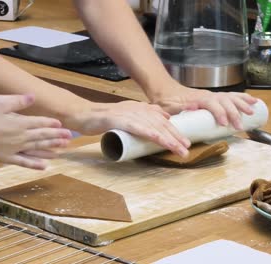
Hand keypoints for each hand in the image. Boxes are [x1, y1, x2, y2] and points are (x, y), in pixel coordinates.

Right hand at [0, 94, 71, 168]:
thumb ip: (18, 100)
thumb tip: (32, 96)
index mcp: (20, 123)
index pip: (40, 123)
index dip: (51, 123)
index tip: (61, 124)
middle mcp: (21, 136)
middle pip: (43, 136)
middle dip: (57, 136)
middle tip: (70, 137)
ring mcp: (16, 148)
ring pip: (38, 148)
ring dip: (51, 148)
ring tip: (63, 149)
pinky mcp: (8, 157)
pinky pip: (25, 161)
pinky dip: (35, 164)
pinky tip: (44, 166)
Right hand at [73, 101, 190, 156]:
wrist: (83, 114)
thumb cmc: (104, 119)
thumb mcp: (127, 115)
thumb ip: (144, 116)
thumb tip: (164, 117)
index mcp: (140, 108)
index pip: (162, 120)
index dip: (175, 131)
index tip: (185, 142)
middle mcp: (137, 109)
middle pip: (161, 124)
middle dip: (176, 136)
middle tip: (187, 148)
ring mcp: (128, 114)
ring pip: (153, 127)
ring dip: (167, 139)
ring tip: (178, 149)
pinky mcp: (119, 120)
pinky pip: (138, 128)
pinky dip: (150, 133)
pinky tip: (159, 140)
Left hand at [150, 80, 257, 129]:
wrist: (165, 91)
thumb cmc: (167, 101)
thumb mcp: (170, 106)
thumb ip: (180, 107)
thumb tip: (192, 107)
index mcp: (199, 98)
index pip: (213, 104)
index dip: (220, 113)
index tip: (224, 123)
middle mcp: (208, 95)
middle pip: (225, 101)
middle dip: (234, 113)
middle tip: (239, 126)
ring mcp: (213, 95)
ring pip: (231, 97)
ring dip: (242, 104)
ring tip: (251, 112)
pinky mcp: (215, 97)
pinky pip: (231, 96)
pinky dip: (243, 98)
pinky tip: (252, 101)